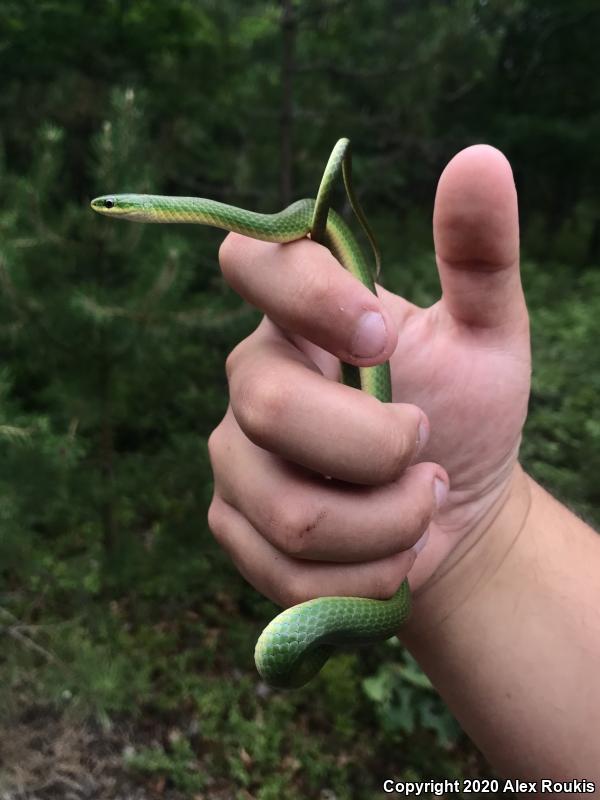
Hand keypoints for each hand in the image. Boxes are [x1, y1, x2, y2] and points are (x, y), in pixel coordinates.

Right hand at [207, 145, 529, 606]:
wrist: (455, 518)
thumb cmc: (467, 417)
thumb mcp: (489, 338)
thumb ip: (479, 257)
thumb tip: (480, 159)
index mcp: (301, 315)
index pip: (252, 261)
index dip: (311, 295)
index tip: (384, 338)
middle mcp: (252, 377)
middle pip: (269, 407)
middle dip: (375, 449)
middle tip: (426, 456)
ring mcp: (234, 457)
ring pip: (290, 508)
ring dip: (387, 523)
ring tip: (422, 507)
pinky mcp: (233, 526)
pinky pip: (288, 569)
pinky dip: (367, 574)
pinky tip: (393, 557)